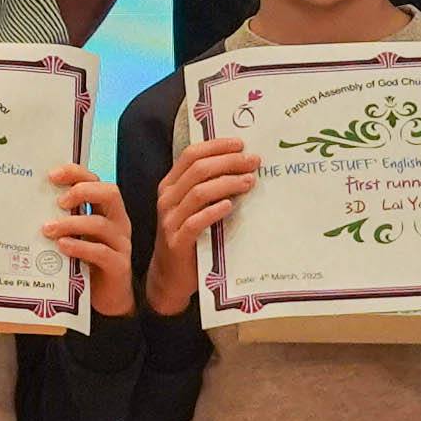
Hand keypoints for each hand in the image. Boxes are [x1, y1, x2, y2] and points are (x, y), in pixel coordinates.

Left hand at [44, 167, 135, 320]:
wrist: (108, 299)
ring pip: (101, 224)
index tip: (52, 175)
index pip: (96, 181)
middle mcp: (117, 223)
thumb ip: (62, 222)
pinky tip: (63, 247)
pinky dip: (80, 247)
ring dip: (72, 223)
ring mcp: (120, 244)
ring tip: (48, 229)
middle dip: (82, 191)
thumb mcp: (75, 237)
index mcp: (106, 211)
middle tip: (58, 202)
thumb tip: (28, 208)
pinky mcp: (119, 266)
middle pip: (109, 193)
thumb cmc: (87, 263)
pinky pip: (101, 252)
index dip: (76, 173)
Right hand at [145, 129, 258, 315]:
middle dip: (229, 161)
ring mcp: (170, 221)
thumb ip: (207, 186)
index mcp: (170, 185)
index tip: (241, 144)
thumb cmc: (188, 238)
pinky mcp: (177, 242)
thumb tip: (242, 164)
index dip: (217, 146)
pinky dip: (214, 211)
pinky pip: (196, 222)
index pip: (191, 154)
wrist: (170, 276)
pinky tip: (230, 206)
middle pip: (198, 169)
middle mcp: (167, 199)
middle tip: (253, 161)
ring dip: (227, 183)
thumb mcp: (192, 208)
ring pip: (199, 192)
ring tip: (250, 181)